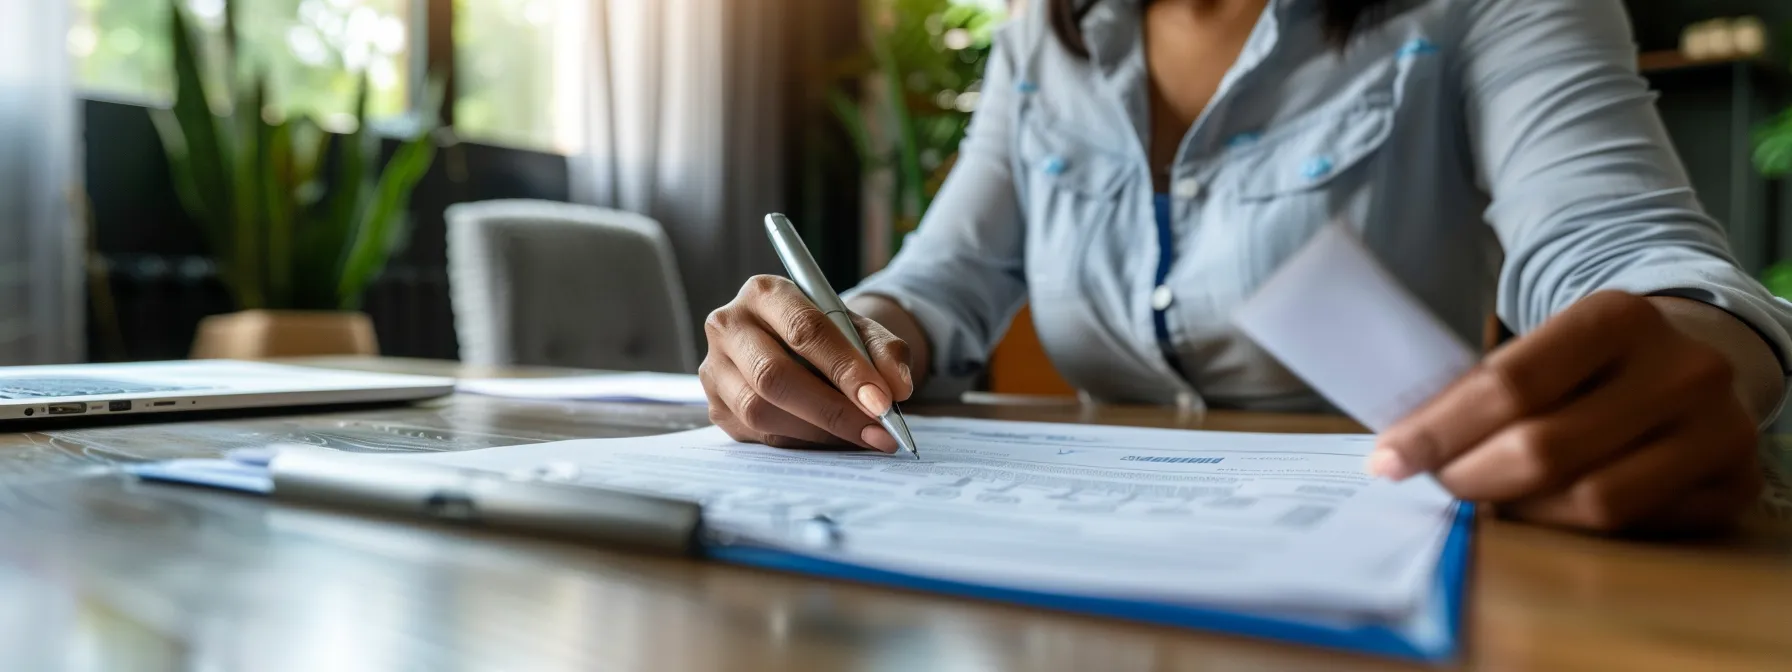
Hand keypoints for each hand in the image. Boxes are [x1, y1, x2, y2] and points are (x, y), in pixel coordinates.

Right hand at [699, 275, 914, 451]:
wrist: (796, 347)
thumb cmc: (829, 335)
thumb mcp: (862, 330)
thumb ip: (885, 351)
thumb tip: (896, 388)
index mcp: (765, 292)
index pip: (805, 331)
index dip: (845, 369)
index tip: (882, 401)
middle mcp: (729, 325)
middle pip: (774, 375)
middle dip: (832, 409)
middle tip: (877, 431)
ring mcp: (714, 368)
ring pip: (760, 410)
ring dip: (818, 432)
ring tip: (861, 438)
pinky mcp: (716, 406)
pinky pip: (757, 434)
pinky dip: (802, 442)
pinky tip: (832, 439)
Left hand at [1371, 291, 1763, 533]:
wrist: (1691, 360)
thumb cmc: (1589, 362)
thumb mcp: (1544, 346)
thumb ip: (1483, 388)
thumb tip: (1399, 449)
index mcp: (1617, 317)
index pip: (1509, 384)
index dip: (1439, 430)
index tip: (1389, 460)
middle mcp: (1681, 369)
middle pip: (1546, 450)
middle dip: (1472, 477)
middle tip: (1437, 487)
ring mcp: (1718, 429)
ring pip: (1593, 502)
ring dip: (1521, 513)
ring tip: (1487, 503)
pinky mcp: (1736, 484)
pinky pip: (1638, 528)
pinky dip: (1577, 530)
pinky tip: (1545, 514)